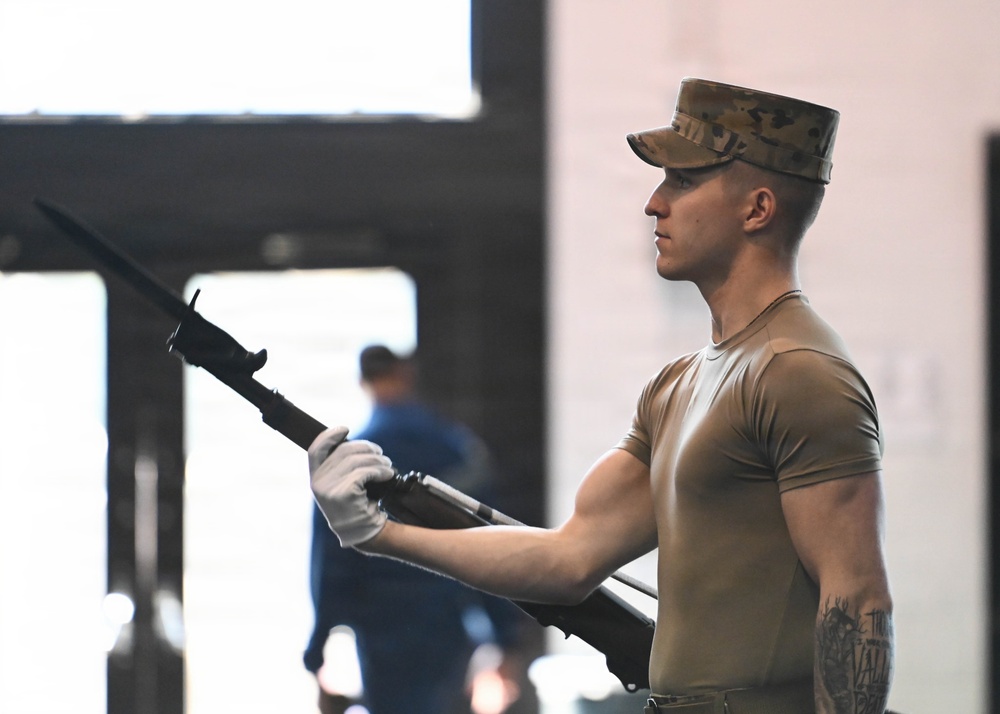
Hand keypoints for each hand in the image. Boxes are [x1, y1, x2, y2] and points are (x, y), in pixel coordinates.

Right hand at [308, 426, 394, 546]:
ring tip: (387, 466)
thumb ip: (342, 466)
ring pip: (357, 460)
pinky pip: (365, 472)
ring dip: (378, 460)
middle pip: (344, 451)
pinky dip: (380, 470)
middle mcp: (317, 482)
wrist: (362, 531)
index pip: (316, 449)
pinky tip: (388, 475)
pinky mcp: (343, 494)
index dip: (329, 435)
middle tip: (381, 455)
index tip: (346, 428)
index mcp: (315, 477)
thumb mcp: (341, 484)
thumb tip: (358, 445)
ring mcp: (328, 489)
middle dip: (367, 448)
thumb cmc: (355, 504)